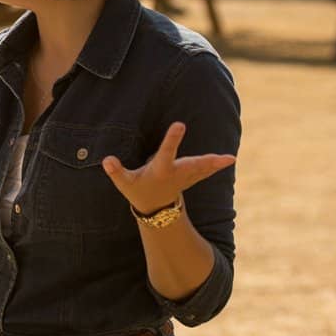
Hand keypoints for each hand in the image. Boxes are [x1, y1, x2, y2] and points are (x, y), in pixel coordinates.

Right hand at [102, 122, 235, 213]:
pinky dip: (214, 165)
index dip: (172, 139)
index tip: (179, 124)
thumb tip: (106, 160)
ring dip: (215, 164)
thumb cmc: (138, 190)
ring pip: (202, 169)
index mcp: (160, 171)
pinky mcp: (191, 177)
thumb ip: (116, 171)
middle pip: (192, 165)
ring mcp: (185, 177)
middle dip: (205, 161)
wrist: (156, 210)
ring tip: (229, 159)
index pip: (166, 152)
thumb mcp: (124, 182)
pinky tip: (228, 160)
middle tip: (223, 158)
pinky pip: (205, 170)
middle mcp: (175, 174)